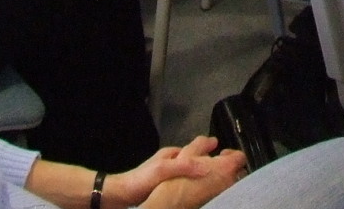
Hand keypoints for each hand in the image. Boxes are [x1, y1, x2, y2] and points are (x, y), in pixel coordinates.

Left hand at [119, 139, 240, 206]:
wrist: (118, 197)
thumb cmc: (140, 181)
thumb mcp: (162, 170)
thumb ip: (184, 166)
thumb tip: (208, 167)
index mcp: (171, 155)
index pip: (195, 147)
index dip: (208, 146)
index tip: (225, 151)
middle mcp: (170, 162)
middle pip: (192, 158)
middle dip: (206, 160)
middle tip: (222, 166)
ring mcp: (166, 175)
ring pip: (187, 172)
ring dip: (198, 173)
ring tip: (211, 179)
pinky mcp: (162, 188)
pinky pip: (181, 184)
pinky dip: (189, 186)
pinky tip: (193, 194)